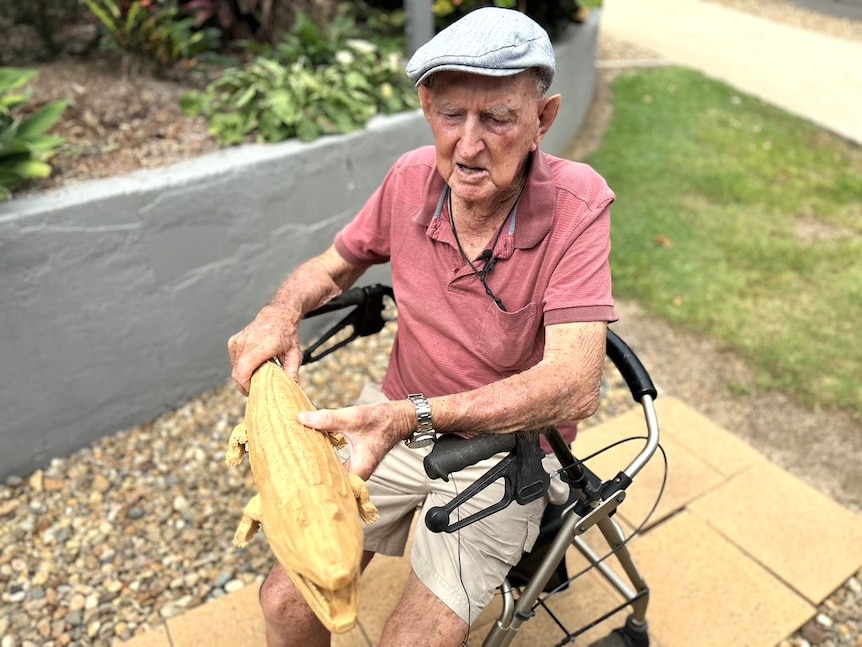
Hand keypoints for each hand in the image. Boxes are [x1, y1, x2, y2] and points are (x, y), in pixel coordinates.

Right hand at [228, 304, 301, 394]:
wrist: (277, 316)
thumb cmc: (287, 336)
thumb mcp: (295, 355)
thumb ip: (292, 372)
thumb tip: (290, 388)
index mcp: (264, 345)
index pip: (244, 369)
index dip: (245, 385)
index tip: (254, 391)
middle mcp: (249, 341)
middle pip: (237, 372)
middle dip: (244, 385)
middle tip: (256, 388)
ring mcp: (239, 340)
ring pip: (235, 368)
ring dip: (243, 375)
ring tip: (258, 372)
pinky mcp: (233, 341)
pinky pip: (233, 361)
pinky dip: (240, 366)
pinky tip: (252, 364)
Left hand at [297, 401, 412, 479]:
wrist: (398, 418)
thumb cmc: (381, 420)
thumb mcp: (353, 418)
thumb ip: (327, 419)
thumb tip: (302, 418)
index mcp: (359, 470)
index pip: (334, 488)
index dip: (316, 486)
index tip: (297, 482)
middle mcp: (358, 474)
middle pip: (331, 483)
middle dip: (313, 478)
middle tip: (291, 473)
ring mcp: (356, 469)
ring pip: (333, 475)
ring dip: (318, 469)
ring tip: (296, 464)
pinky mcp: (353, 462)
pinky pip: (335, 466)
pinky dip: (324, 461)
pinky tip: (311, 454)